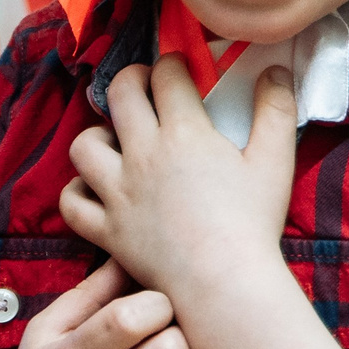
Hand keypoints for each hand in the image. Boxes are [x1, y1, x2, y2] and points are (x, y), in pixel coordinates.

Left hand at [61, 61, 296, 301]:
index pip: (166, 75)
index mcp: (184, 132)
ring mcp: (119, 193)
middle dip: (131, 80)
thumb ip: (276, 109)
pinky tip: (96, 190)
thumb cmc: (253, 224)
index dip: (173, 64)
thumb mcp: (275, 161)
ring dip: (97, 136)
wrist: (224, 284)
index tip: (182, 70)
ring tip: (117, 141)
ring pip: (84, 145)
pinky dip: (78, 192)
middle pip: (120, 94)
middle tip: (144, 88)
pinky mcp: (107, 230)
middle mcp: (143, 155)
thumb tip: (275, 69)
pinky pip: (72, 203)